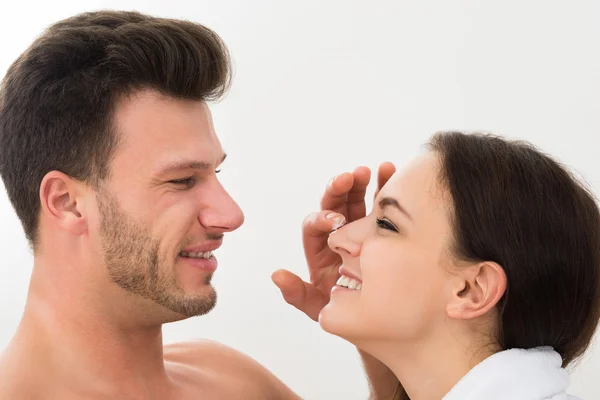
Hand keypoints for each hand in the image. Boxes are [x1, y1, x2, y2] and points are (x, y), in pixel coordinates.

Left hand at [272, 162, 395, 320]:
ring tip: (377, 169)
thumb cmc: (343, 312)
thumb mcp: (319, 307)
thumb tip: (277, 275)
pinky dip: (384, 188)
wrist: (376, 317)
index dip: (323, 218)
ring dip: (363, 183)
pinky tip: (391, 173)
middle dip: (340, 189)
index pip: (314, 226)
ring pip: (356, 200)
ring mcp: (360, 229)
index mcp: (319, 249)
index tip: (337, 220)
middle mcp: (338, 234)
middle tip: (351, 176)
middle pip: (334, 205)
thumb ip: (297, 293)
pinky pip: (380, 206)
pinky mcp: (380, 229)